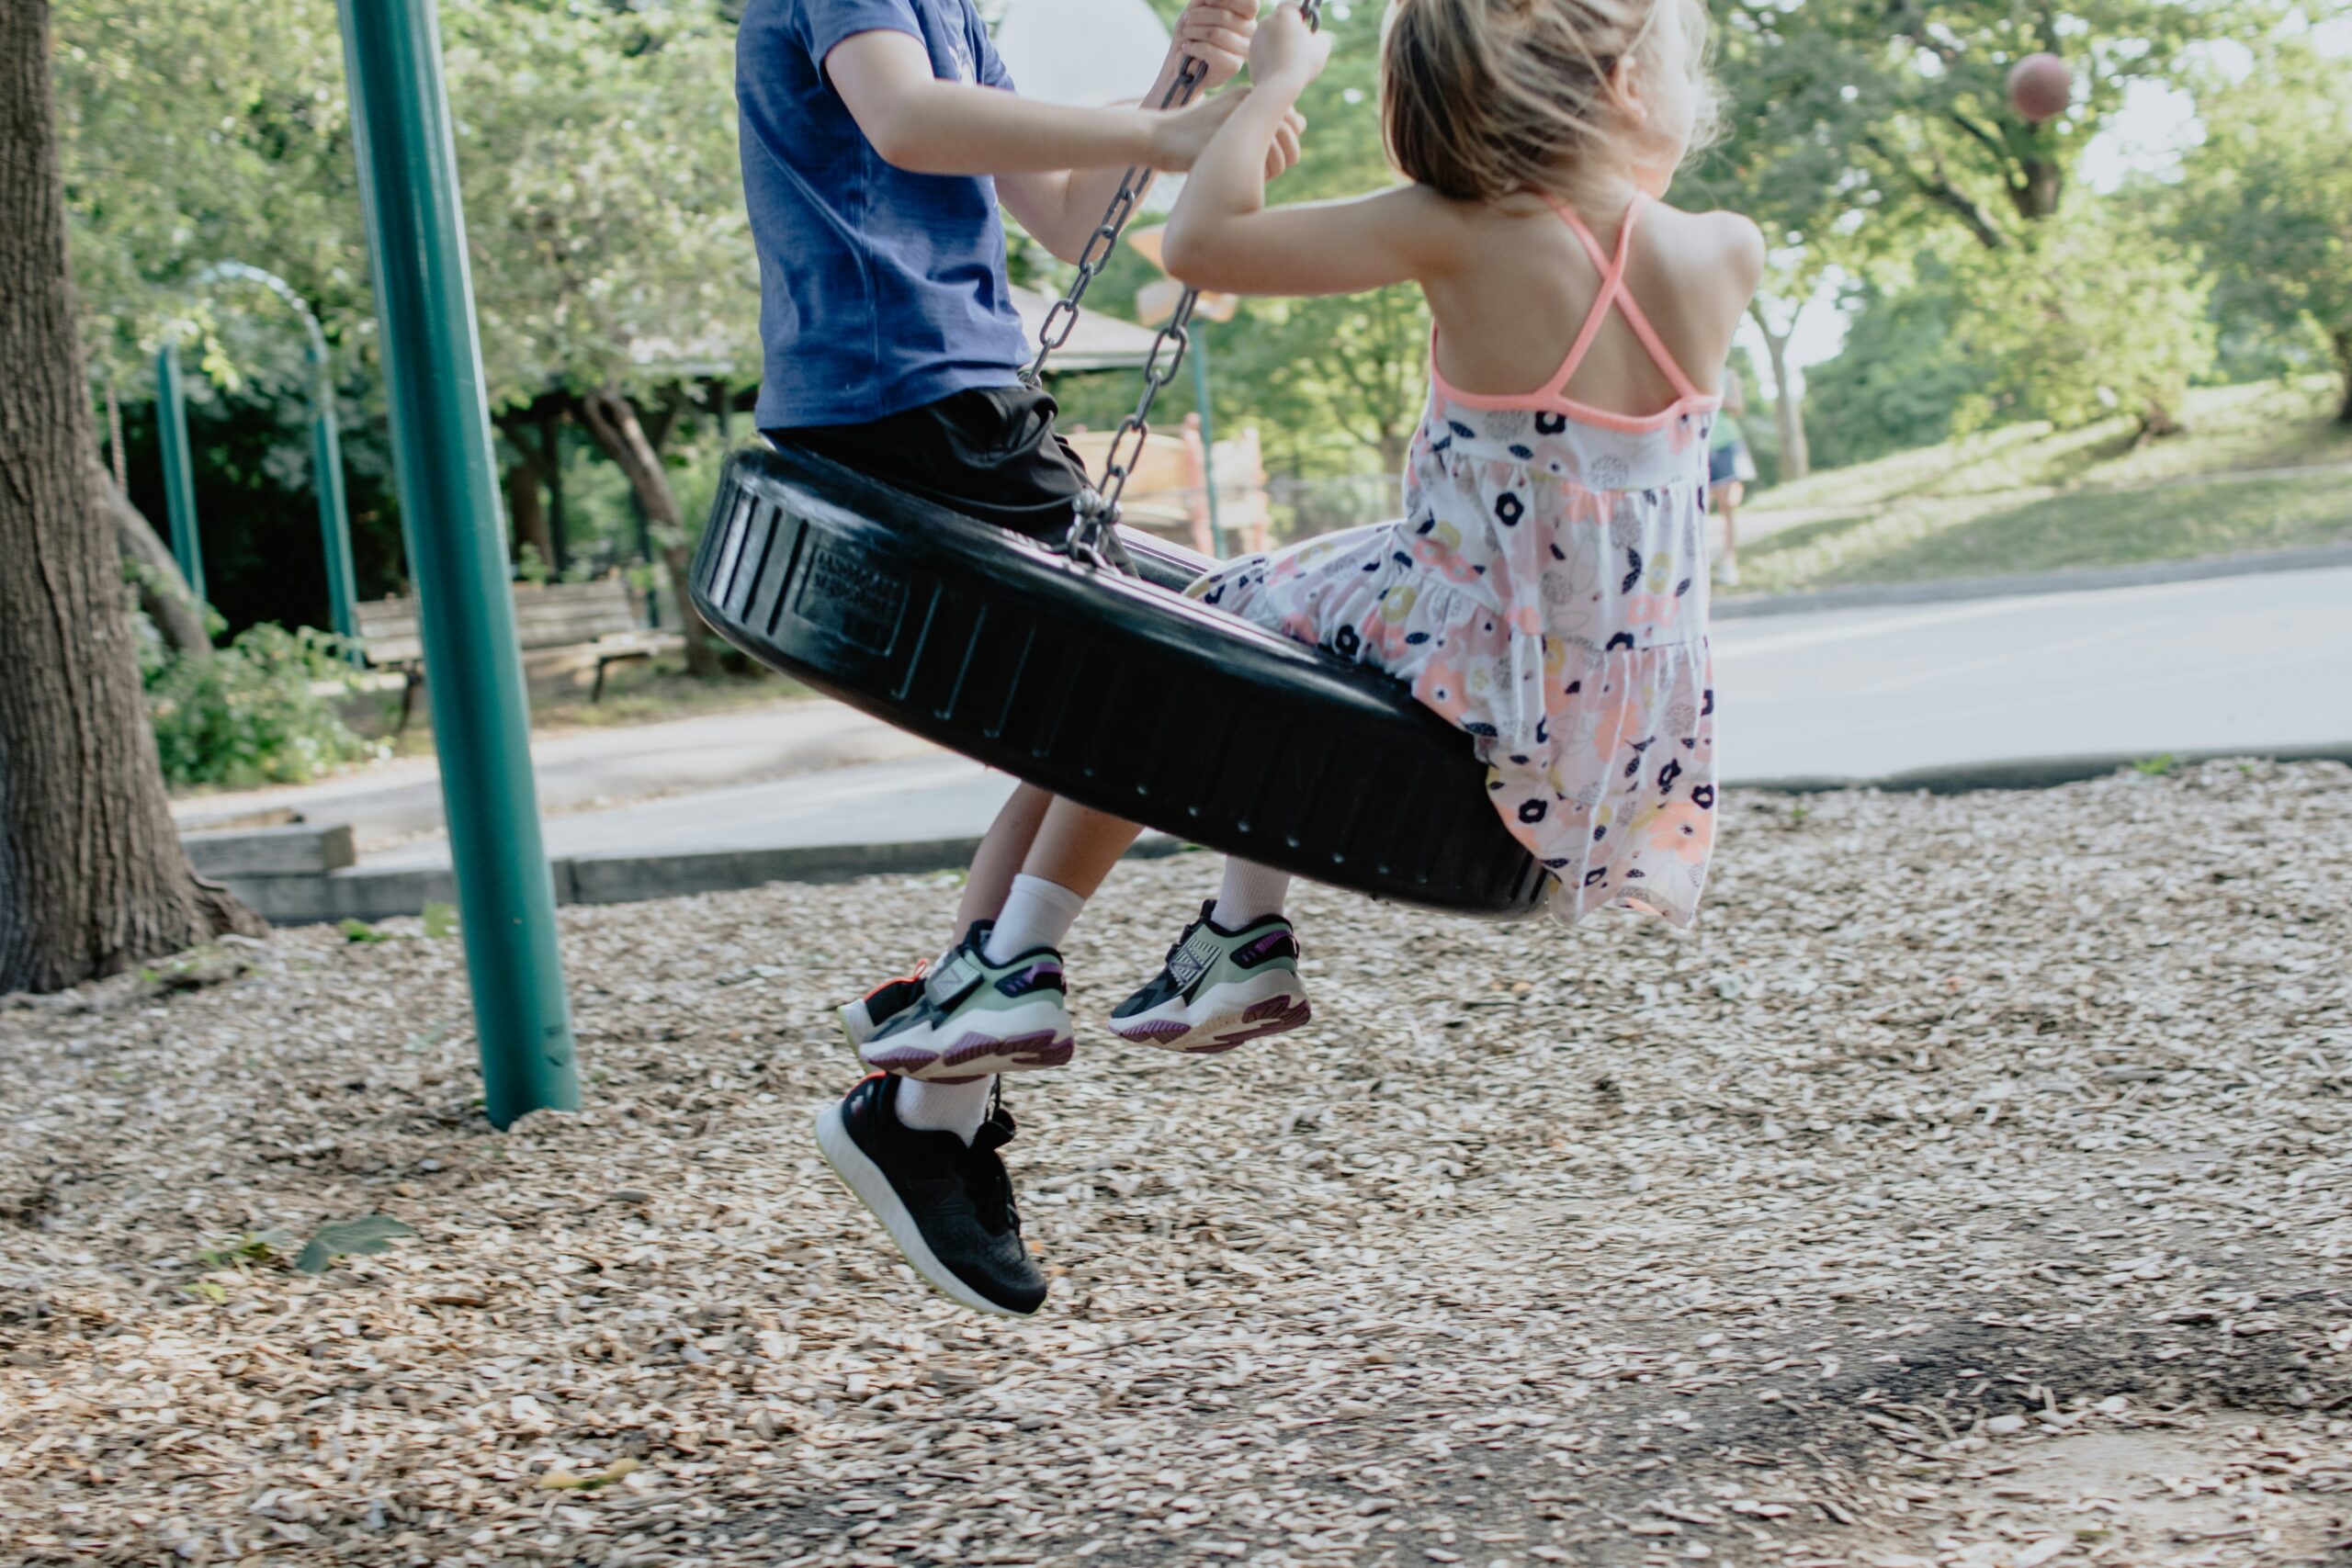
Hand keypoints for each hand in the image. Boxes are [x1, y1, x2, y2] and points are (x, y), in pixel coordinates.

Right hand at [1148, 90, 1307, 172]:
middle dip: (1287, 159)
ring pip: (1277, 155)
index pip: (1294, 122)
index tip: (1274, 160)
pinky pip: (1254, 169)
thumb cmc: (1197, 135)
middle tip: (1267, 173)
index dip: (1291, 145)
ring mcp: (1232, 125)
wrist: (1158, 137)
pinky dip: (1255, 181)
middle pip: (1290, 138)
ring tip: (1254, 180)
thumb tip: (1301, 124)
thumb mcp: (1232, 119)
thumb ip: (1265, 119)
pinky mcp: (1221, 146)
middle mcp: (1245, 105)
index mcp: (1249, 96)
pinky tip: (1240, 184)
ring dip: (1273, 173)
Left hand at [1167, 0, 1258, 94]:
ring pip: (1216, 33)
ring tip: (1187, 34)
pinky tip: (1187, 48)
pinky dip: (1193, 47)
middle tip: (1187, 21)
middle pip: (1225, 16)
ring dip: (1193, 31)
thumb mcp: (1198, 7)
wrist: (1180, 64)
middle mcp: (1250, 33)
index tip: (1207, 1)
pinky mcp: (1233, 67)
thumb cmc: (1191, 33)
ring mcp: (1243, 50)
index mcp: (1245, 15)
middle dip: (1198, 16)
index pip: (1250, 3)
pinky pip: (1210, 51)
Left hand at [1249, 2, 1329, 89]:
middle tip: (1301, 48)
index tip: (1308, 31)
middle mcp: (1265, 20)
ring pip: (1273, 38)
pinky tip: (1281, 70)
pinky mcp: (1250, 54)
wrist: (1278, 86)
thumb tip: (1314, 36)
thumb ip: (1319, 35)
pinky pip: (1265, 52)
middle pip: (1282, 23)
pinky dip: (1272, 58)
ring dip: (1281, 46)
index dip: (1303, 18)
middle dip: (1290, 32)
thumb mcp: (1322, 46)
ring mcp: (1255, 38)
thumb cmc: (1302, 62)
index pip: (1294, 8)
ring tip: (1291, 63)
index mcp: (1283, 13)